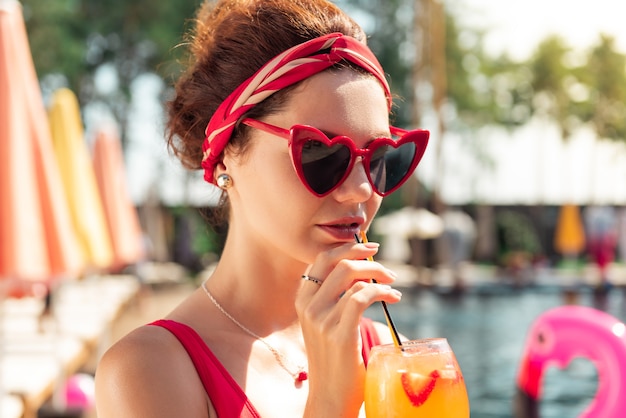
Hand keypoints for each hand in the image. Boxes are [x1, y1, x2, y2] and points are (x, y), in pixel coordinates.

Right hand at [295, 241, 400, 416]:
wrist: (330, 397)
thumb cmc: (334, 359)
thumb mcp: (324, 323)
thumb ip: (334, 299)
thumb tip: (360, 271)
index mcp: (302, 300)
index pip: (321, 259)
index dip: (347, 248)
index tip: (368, 248)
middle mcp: (308, 306)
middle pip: (337, 263)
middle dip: (365, 256)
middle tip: (385, 264)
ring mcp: (321, 320)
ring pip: (353, 278)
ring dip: (380, 276)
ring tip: (393, 286)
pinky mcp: (340, 334)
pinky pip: (362, 297)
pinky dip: (382, 292)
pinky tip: (393, 298)